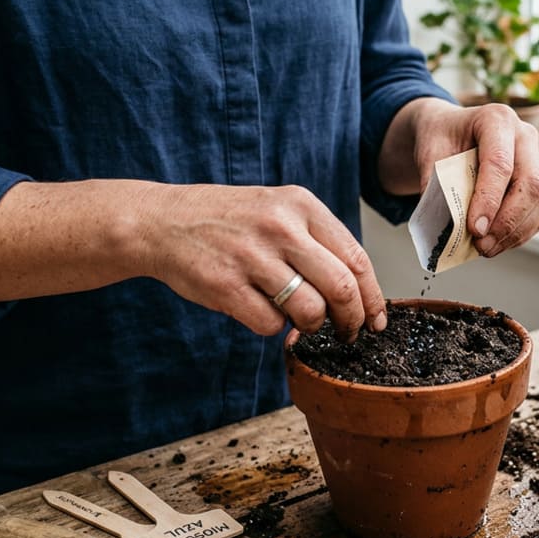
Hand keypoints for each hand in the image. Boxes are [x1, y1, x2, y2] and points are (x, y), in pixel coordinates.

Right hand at [140, 184, 385, 339]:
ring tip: (300, 322)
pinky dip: (273, 328)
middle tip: (347, 333)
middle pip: (341, 287)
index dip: (373, 298)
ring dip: (311, 327)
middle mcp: (280, 226)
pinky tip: (261, 312)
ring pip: (310, 310)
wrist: (162, 221)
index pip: (357, 258)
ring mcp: (251, 255)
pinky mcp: (225, 285)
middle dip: (351, 320)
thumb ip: (317, 241)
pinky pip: (270, 324)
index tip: (375, 320)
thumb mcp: (278, 210)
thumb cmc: (229, 220)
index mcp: (301, 204)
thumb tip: (358, 293)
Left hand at [379, 98, 538, 257]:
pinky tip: (498, 242)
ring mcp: (537, 158)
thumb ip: (436, 185)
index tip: (473, 229)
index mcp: (497, 119)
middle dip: (506, 221)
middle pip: (531, 184)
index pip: (500, 163)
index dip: (489, 200)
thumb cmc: (441, 138)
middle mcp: (525, 136)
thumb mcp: (429, 153)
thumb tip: (446, 228)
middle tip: (481, 245)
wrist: (451, 130)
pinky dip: (521, 233)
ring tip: (487, 249)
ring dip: (516, 232)